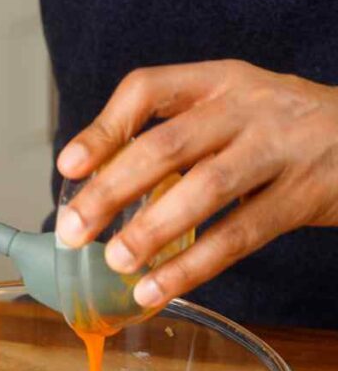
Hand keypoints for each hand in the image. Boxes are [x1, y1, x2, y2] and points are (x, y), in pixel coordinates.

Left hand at [56, 60, 337, 308]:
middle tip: (74, 230)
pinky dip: (191, 268)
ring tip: (115, 261)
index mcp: (220, 81)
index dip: (103, 128)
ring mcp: (277, 150)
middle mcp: (246, 107)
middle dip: (110, 190)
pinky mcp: (301, 196)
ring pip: (204, 189)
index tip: (68, 166)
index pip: (149, 89)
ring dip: (151, 230)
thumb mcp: (238, 110)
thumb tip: (106, 187)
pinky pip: (237, 236)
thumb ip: (183, 136)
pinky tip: (157, 289)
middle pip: (166, 145)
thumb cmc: (288, 130)